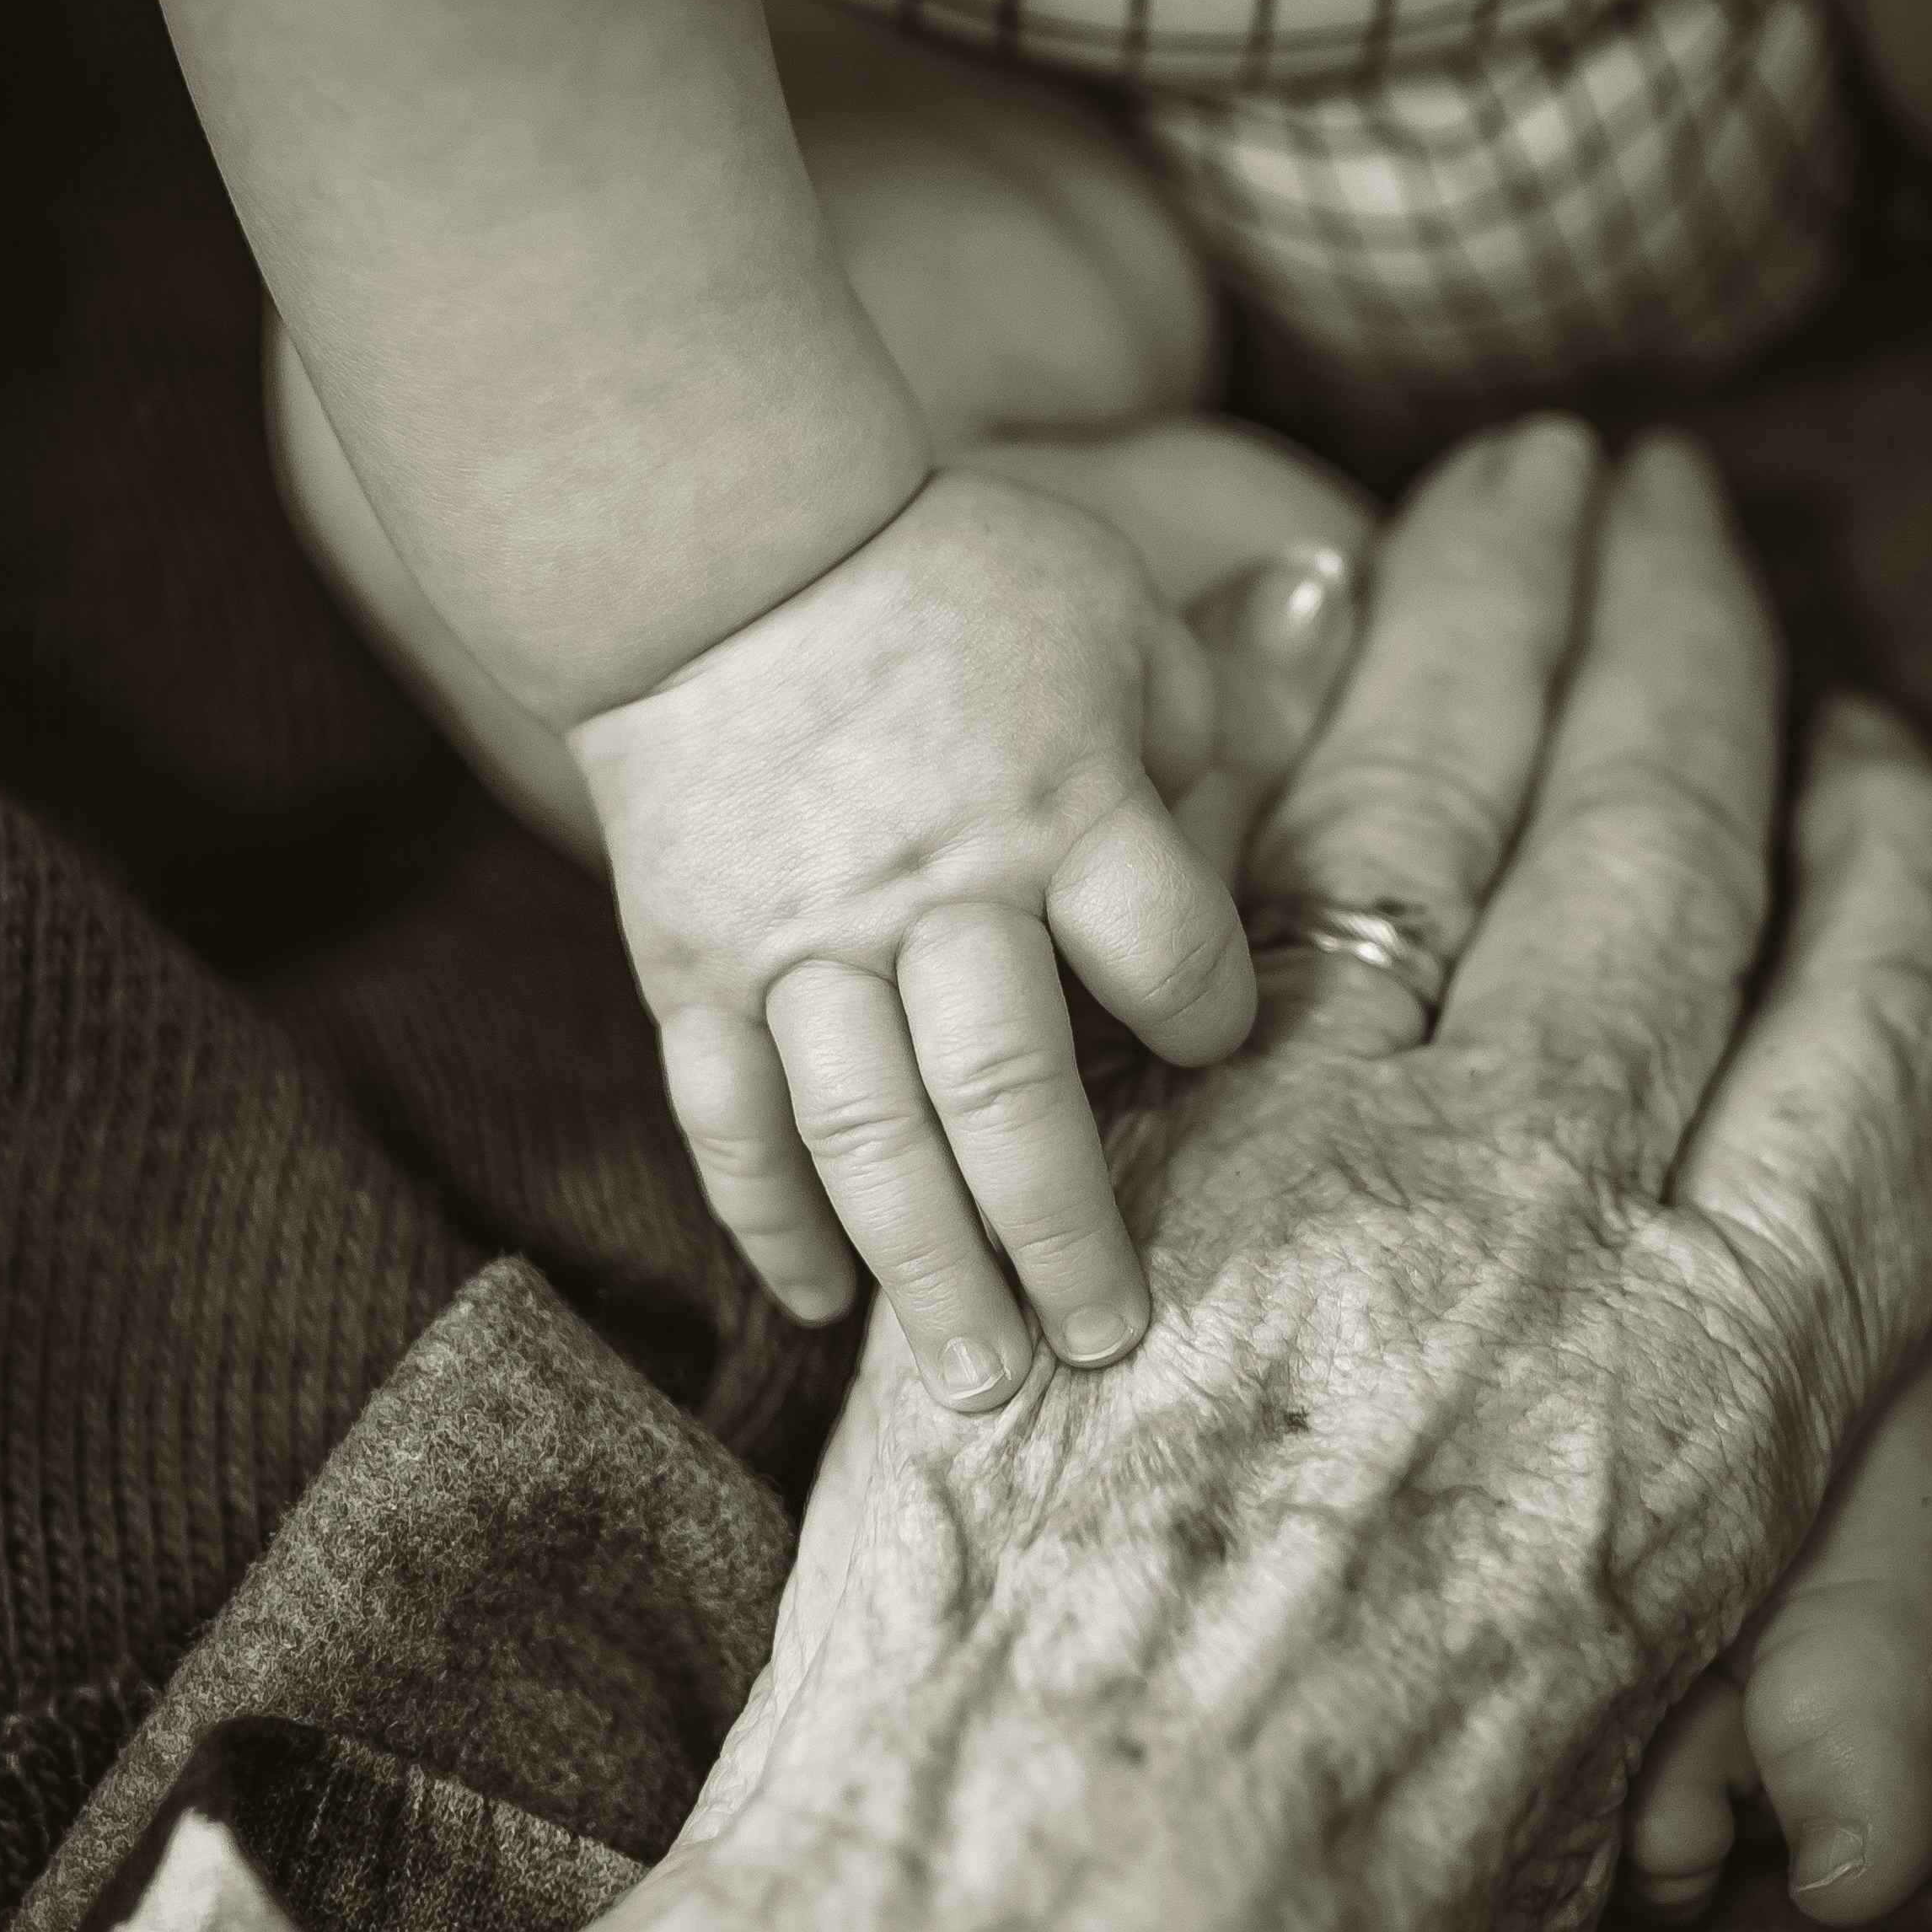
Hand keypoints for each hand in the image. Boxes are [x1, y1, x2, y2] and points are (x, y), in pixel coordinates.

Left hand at [446, 421, 1931, 1931]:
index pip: (1898, 1023)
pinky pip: (1218, 893)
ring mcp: (1319, 1177)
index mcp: (1743, 1403)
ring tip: (1526, 476)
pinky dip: (1264, 736)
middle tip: (1681, 489)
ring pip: (1453, 812)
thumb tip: (1635, 1439)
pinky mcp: (1094, 1169)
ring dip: (1493, 611)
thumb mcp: (1599, 1778)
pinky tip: (1288, 628)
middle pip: (1678, 848)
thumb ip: (1644, 1545)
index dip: (1906, 857)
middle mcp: (1565, 1238)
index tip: (1894, 759)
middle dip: (1689, 635)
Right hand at [573, 471, 1254, 1409]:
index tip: (1210, 1042)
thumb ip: (1193, 741)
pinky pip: (729, 1120)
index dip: (1208, 1019)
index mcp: (1063, 807)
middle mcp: (936, 894)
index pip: (1169, 962)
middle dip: (1065, 1235)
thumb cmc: (948, 575)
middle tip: (1108, 1347)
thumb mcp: (1113, 616)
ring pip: (867, 1138)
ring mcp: (801, 943)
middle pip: (1012, 1094)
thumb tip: (1237, 854)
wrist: (717, 545)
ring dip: (926, 1273)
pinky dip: (770, 1222)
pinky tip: (822, 1307)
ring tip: (979, 1386)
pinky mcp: (694, 967)